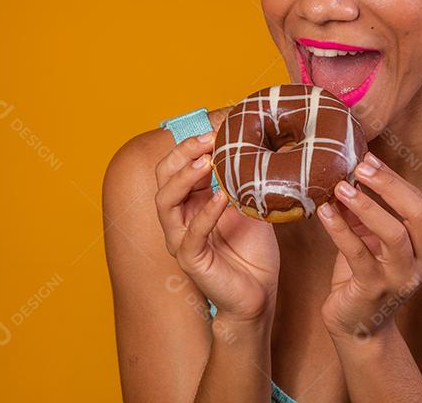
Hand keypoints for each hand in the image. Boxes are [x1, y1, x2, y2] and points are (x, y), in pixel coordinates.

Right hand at [154, 118, 279, 322]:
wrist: (258, 292)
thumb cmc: (252, 248)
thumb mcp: (250, 202)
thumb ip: (245, 177)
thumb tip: (257, 141)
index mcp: (190, 201)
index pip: (175, 166)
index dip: (190, 145)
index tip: (216, 130)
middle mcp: (179, 218)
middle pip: (163, 177)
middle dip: (182, 154)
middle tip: (208, 140)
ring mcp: (181, 239)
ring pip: (165, 202)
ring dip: (185, 178)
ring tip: (208, 162)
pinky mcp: (191, 260)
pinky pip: (190, 234)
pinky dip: (205, 213)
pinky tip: (222, 198)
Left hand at [315, 151, 421, 340]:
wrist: (358, 326)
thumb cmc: (365, 275)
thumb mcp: (370, 238)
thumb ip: (365, 210)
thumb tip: (346, 172)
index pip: (419, 202)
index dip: (394, 178)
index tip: (369, 158)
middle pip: (418, 213)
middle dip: (390, 186)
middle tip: (361, 167)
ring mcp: (401, 278)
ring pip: (394, 234)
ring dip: (367, 205)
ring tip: (341, 187)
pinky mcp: (374, 290)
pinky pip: (358, 253)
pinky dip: (340, 229)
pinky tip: (325, 212)